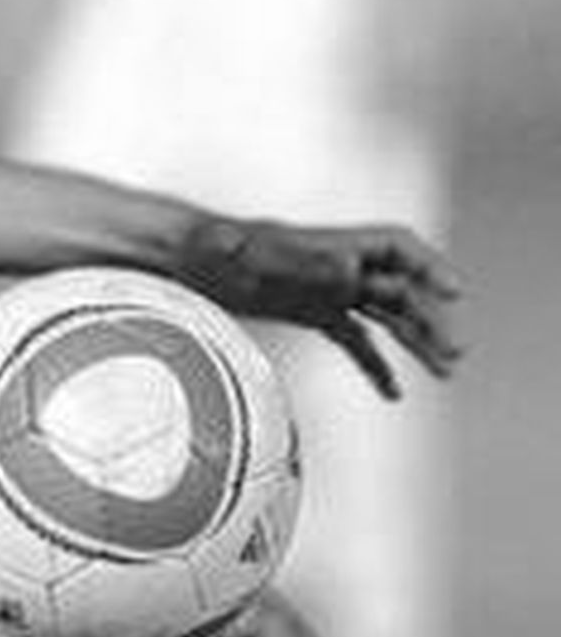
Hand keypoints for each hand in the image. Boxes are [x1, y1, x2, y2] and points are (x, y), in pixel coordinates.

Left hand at [181, 214, 461, 396]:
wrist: (181, 255)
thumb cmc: (213, 246)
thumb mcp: (255, 253)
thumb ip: (303, 262)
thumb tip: (349, 268)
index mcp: (330, 244)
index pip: (396, 247)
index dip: (428, 267)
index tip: (454, 292)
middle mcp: (334, 266)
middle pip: (398, 289)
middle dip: (429, 319)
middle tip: (453, 354)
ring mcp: (323, 290)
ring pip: (384, 316)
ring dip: (415, 342)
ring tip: (444, 372)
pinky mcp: (308, 313)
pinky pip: (353, 339)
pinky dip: (375, 363)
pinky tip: (392, 392)